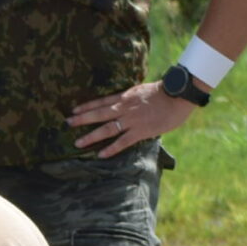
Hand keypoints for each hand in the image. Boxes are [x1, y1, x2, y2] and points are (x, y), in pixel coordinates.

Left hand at [67, 81, 192, 157]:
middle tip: (67, 123)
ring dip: (91, 136)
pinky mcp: (142, 131)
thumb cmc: (164, 93)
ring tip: (78, 143)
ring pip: (107, 129)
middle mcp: (124, 108)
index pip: (101, 101)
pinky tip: (101, 154)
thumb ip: (130, 98)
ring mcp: (132, 120)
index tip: (73, 109)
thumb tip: (122, 102)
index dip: (86, 106)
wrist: (179, 95)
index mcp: (125, 97)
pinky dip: (112, 148)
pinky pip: (123, 141)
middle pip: (99, 114)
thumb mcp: (141, 91)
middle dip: (82, 119)